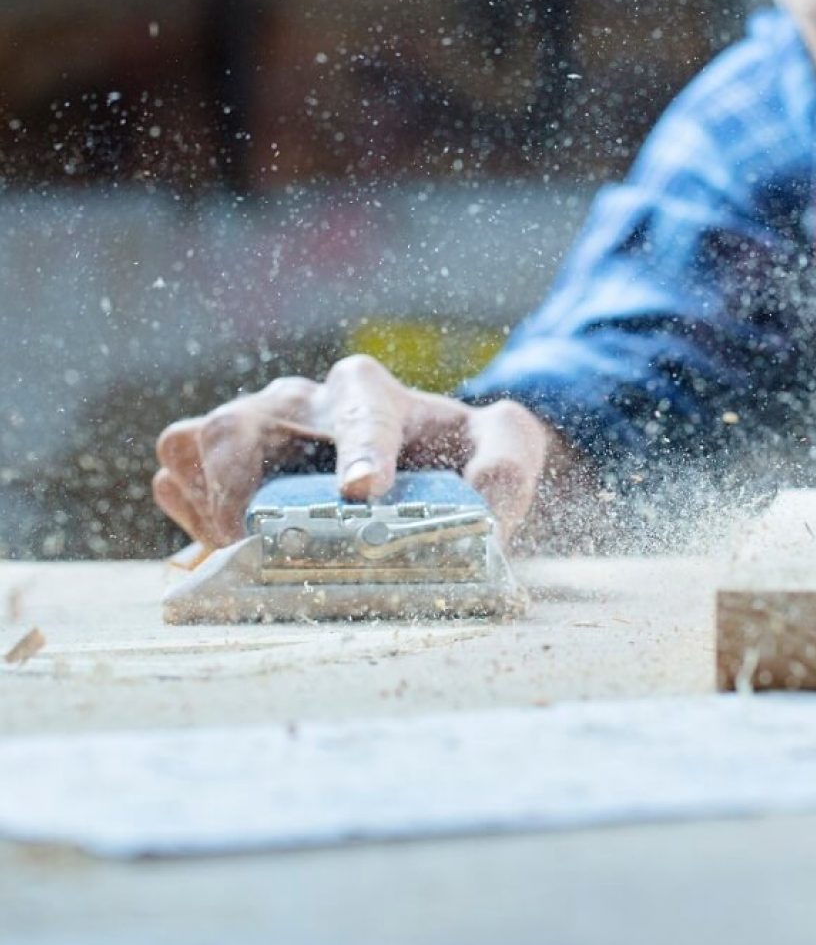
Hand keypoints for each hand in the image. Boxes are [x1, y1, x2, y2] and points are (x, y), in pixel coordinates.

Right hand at [153, 354, 560, 548]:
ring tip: (244, 551)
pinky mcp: (228, 465)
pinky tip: (224, 548)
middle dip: (242, 488)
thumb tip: (482, 510)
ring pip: (194, 443)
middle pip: (238, 425)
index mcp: (371, 392)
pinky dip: (189, 513)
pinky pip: (177, 476)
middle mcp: (302, 402)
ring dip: (208, 504)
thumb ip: (508, 466)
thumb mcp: (509, 448)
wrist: (437, 464)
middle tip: (267, 546)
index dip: (359, 453)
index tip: (361, 493)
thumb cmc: (465, 451)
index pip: (361, 416)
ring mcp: (257, 429)